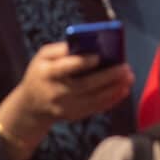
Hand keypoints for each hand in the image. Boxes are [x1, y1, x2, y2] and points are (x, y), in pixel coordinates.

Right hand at [15, 40, 133, 125]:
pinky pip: (96, 108)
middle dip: (107, 76)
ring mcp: (65, 107)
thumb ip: (62, 50)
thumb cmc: (41, 73)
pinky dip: (111, 99)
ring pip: (94, 99)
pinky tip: (123, 89)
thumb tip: (87, 43)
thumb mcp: (43, 57)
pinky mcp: (74, 116)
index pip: (65, 69)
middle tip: (125, 67)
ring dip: (114, 88)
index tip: (99, 56)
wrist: (30, 106)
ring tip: (129, 77)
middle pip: (85, 85)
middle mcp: (56, 93)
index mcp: (47, 74)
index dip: (82, 63)